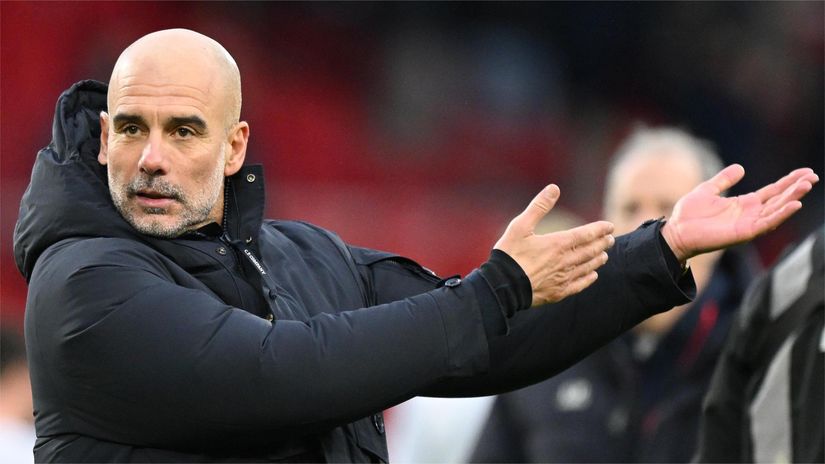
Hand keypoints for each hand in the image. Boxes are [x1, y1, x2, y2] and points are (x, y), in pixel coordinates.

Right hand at [494, 185, 614, 306]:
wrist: (503, 286)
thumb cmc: (510, 254)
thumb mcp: (520, 226)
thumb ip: (539, 207)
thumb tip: (554, 188)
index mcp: (557, 243)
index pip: (586, 234)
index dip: (599, 230)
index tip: (609, 226)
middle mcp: (565, 261)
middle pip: (590, 251)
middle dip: (602, 243)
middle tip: (611, 239)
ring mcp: (563, 278)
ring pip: (587, 267)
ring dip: (598, 260)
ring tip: (604, 255)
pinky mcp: (558, 292)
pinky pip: (579, 285)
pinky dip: (589, 279)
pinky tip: (593, 275)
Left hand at [662, 164, 818, 260]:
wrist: (676, 231)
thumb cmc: (689, 214)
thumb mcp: (708, 189)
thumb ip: (724, 179)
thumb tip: (741, 168)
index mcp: (744, 204)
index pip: (773, 191)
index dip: (789, 182)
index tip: (806, 172)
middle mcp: (750, 214)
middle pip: (780, 199)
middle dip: (796, 188)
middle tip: (813, 176)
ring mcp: (749, 224)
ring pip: (777, 210)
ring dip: (792, 198)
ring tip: (806, 186)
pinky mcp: (744, 233)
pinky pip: (767, 223)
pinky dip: (781, 214)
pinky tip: (794, 205)